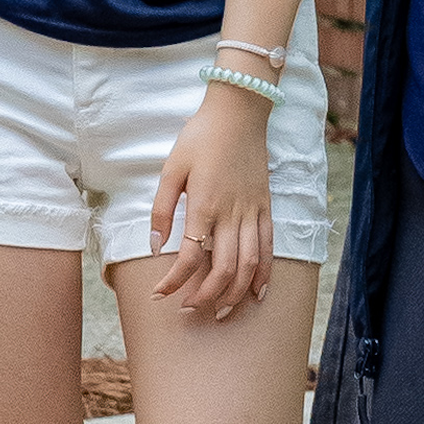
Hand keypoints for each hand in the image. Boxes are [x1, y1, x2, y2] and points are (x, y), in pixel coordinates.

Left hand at [148, 84, 275, 319]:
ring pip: (249, 265)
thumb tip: (154, 246)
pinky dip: (264, 274)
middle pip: (223, 269)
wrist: (238, 113)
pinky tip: (256, 293)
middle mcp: (231, 214)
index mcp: (204, 205)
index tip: (160, 294)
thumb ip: (161, 209)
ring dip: (235, 294)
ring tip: (221, 311)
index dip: (174, 281)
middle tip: (189, 310)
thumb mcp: (171, 168)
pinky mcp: (266, 207)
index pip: (189, 257)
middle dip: (205, 296)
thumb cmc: (200, 137)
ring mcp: (252, 212)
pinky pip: (269, 248)